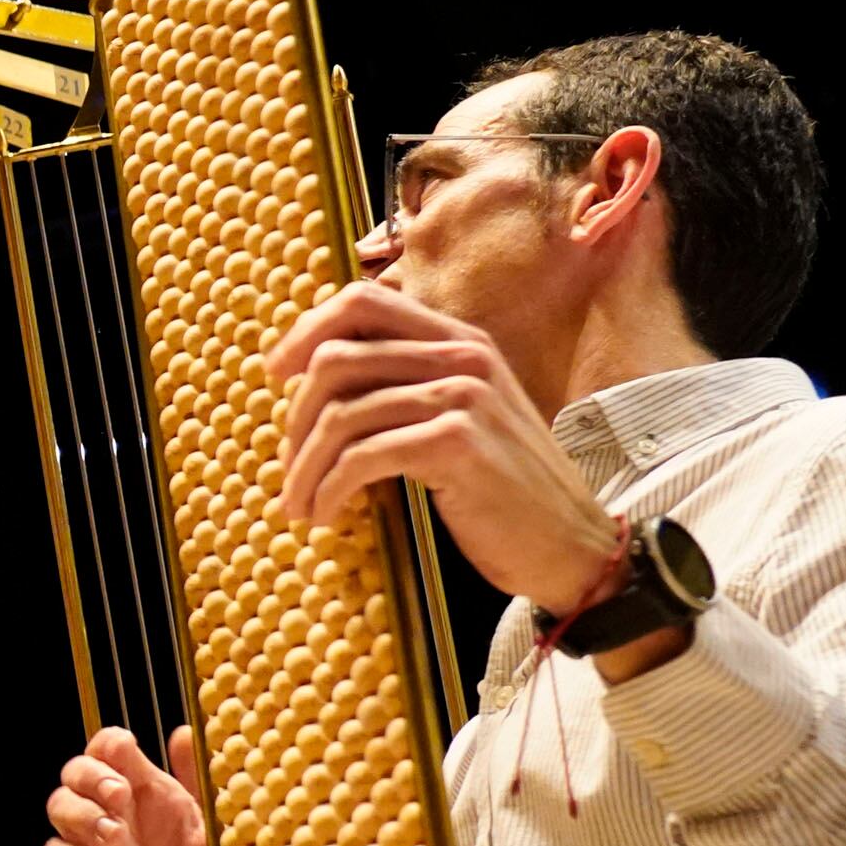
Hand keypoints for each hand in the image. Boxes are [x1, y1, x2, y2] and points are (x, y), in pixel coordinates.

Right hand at [43, 724, 227, 845]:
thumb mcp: (219, 836)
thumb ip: (200, 784)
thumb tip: (181, 730)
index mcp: (154, 799)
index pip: (111, 751)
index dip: (109, 746)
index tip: (126, 756)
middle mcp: (122, 820)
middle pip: (75, 772)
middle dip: (89, 776)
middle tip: (118, 799)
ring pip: (58, 807)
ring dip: (80, 814)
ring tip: (115, 839)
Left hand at [266, 283, 624, 609]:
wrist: (569, 544)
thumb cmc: (500, 486)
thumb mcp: (457, 417)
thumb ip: (404, 386)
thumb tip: (312, 381)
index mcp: (459, 341)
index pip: (362, 300)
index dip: (305, 331)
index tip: (276, 373)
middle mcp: (462, 357)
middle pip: (335, 358)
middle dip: (295, 418)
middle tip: (287, 466)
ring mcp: (463, 396)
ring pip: (340, 414)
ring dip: (304, 467)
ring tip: (297, 503)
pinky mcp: (457, 442)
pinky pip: (361, 456)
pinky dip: (329, 489)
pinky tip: (325, 514)